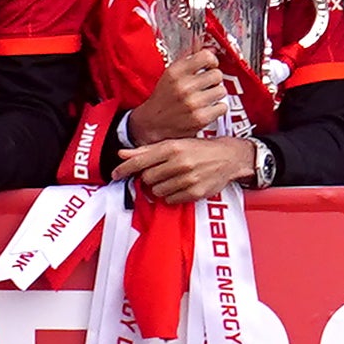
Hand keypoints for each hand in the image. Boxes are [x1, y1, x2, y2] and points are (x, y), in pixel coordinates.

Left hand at [116, 134, 259, 205]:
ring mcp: (187, 179)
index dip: (124, 168)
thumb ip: (147, 150)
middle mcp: (179, 162)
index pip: (140, 160)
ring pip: (157, 191)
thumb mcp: (174, 143)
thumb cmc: (199, 149)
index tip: (115, 174)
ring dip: (159, 187)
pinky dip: (171, 195)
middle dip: (149, 177)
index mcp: (172, 147)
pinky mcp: (195, 192)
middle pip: (147, 178)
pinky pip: (170, 200)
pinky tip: (180, 186)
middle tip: (159, 172)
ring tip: (171, 178)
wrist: (228, 157)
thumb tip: (122, 154)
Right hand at [127, 44, 230, 142]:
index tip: (210, 65)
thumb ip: (188, 59)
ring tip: (206, 97)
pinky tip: (208, 108)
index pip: (205, 56)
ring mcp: (193, 103)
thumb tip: (206, 47)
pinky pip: (222, 107)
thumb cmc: (163, 98)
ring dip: (216, 94)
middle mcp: (183, 87)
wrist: (152, 124)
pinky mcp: (200, 118)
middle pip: (217, 74)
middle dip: (214, 80)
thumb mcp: (170, 75)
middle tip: (207, 85)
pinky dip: (217, 108)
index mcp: (175, 73)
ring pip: (222, 90)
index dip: (211, 61)